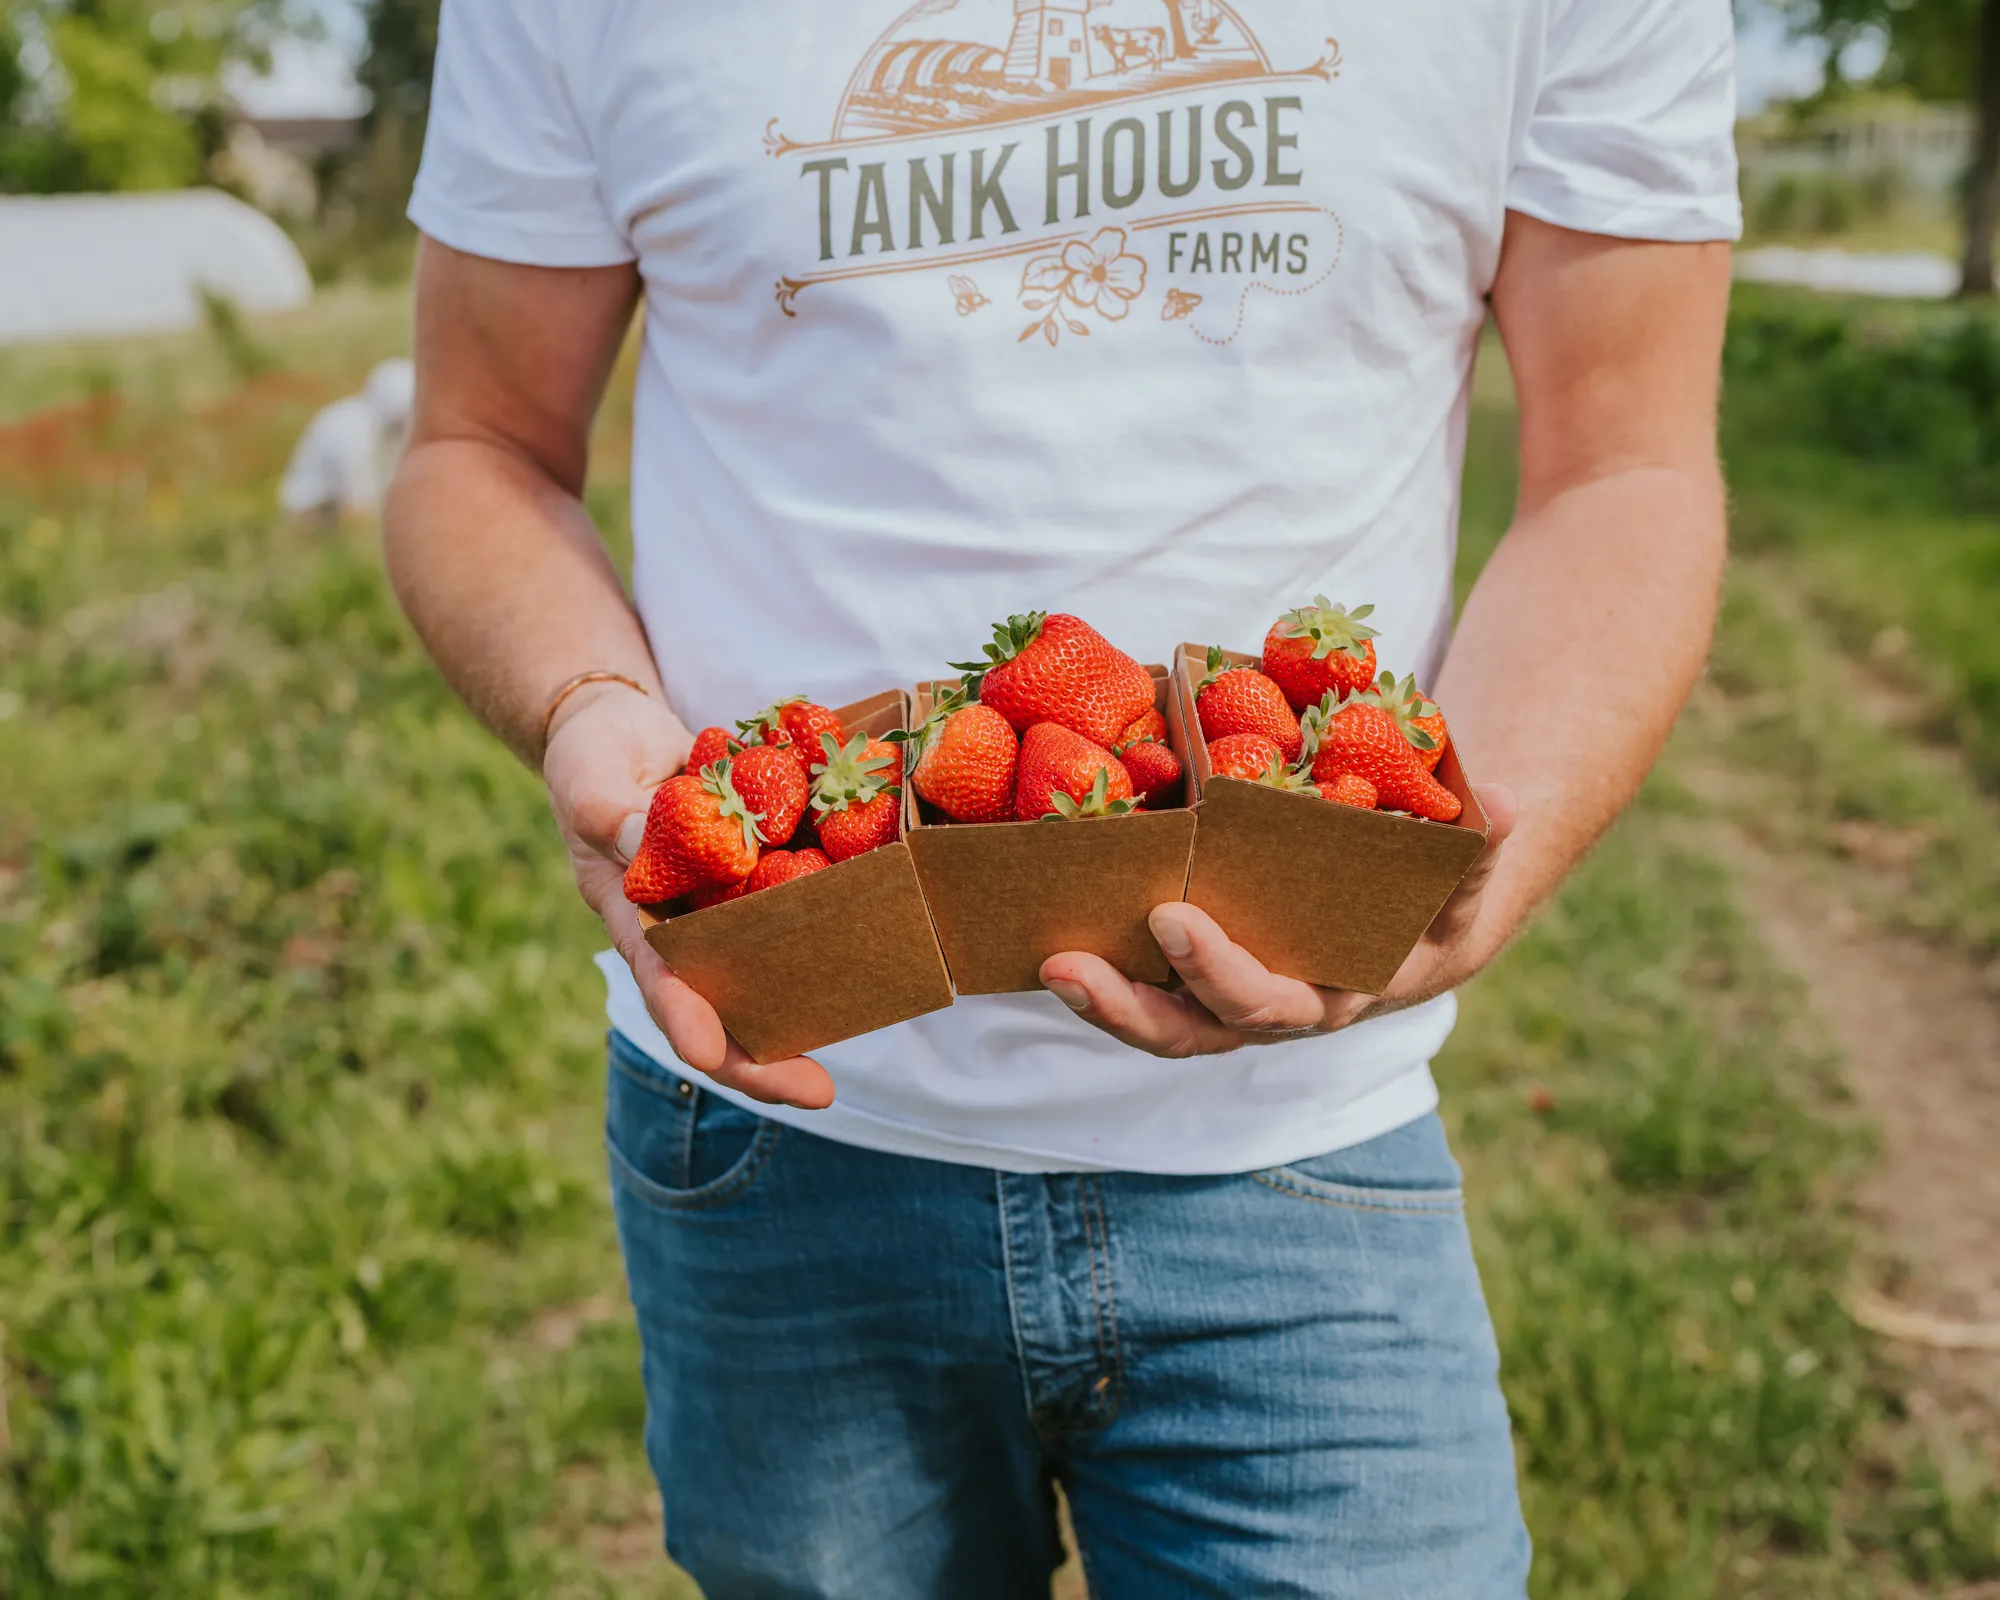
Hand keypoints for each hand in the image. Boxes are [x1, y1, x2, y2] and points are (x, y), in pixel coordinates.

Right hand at [543, 684, 837, 1108]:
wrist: (623, 727)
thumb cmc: (591, 758)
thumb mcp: (590, 780)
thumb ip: (612, 816)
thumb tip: (643, 843)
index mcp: (633, 917)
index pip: (658, 983)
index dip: (685, 1022)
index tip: (710, 1054)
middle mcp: (682, 928)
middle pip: (722, 1008)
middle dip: (764, 1059)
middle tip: (819, 1093)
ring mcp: (723, 907)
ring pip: (765, 975)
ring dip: (807, 1009)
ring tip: (858, 1043)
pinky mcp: (759, 875)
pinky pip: (795, 908)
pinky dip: (829, 927)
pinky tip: (879, 940)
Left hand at [1038, 785, 1517, 1056]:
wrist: (1420, 919)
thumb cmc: (1435, 893)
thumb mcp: (1462, 878)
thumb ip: (1480, 847)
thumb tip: (1507, 802)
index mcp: (1332, 995)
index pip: (1268, 1003)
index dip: (1218, 972)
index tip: (1173, 919)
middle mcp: (1273, 1012)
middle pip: (1192, 1033)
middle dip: (1130, 1007)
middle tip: (1070, 964)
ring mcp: (1229, 1003)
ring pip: (1158, 1025)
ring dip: (1100, 1003)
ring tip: (1048, 964)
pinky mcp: (1197, 979)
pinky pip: (1144, 991)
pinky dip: (1101, 975)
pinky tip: (1049, 937)